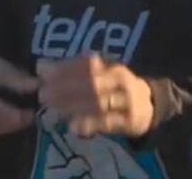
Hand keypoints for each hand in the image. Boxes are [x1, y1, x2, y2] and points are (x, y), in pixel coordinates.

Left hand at [37, 56, 153, 138]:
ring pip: (99, 102)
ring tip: (54, 109)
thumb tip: (41, 66)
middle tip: (43, 94)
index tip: (43, 74)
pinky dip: (90, 124)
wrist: (150, 105)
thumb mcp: (99, 75)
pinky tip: (73, 127)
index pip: (87, 64)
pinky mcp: (129, 121)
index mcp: (112, 67)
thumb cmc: (116, 88)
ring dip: (74, 106)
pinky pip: (108, 122)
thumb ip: (72, 71)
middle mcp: (121, 81)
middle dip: (66, 88)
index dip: (64, 68)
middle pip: (92, 83)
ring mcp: (126, 101)